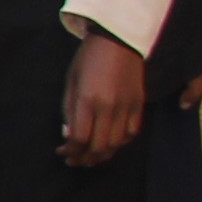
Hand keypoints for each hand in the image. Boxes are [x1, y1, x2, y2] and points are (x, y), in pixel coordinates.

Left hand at [61, 30, 147, 167]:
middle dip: (84, 159)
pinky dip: (121, 143)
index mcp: (88, 100)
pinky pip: (132, 132)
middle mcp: (109, 107)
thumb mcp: (70, 82)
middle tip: (74, 161)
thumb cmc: (88, 59)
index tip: (62, 152)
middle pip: (99, 146)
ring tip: (90, 157)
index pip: (80, 138)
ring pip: (117, 144)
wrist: (119, 41)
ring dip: (102, 155)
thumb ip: (68, 111)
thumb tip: (68, 136)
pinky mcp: (139, 104)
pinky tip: (109, 143)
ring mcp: (127, 107)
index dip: (70, 151)